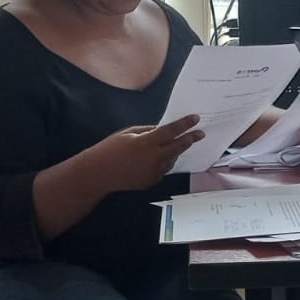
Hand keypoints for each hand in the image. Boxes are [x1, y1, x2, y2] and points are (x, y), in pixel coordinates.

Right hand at [89, 115, 204, 189]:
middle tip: (200, 134)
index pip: (171, 131)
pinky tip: (155, 158)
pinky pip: (163, 169)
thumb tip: (163, 130)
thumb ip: (148, 131)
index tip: (196, 118)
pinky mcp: (152, 181)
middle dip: (190, 139)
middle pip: (178, 147)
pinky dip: (164, 162)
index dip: (185, 124)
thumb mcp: (128, 133)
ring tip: (173, 144)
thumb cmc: (110, 149)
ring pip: (172, 159)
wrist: (99, 174)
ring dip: (175, 151)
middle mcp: (154, 158)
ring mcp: (154, 172)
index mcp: (146, 142)